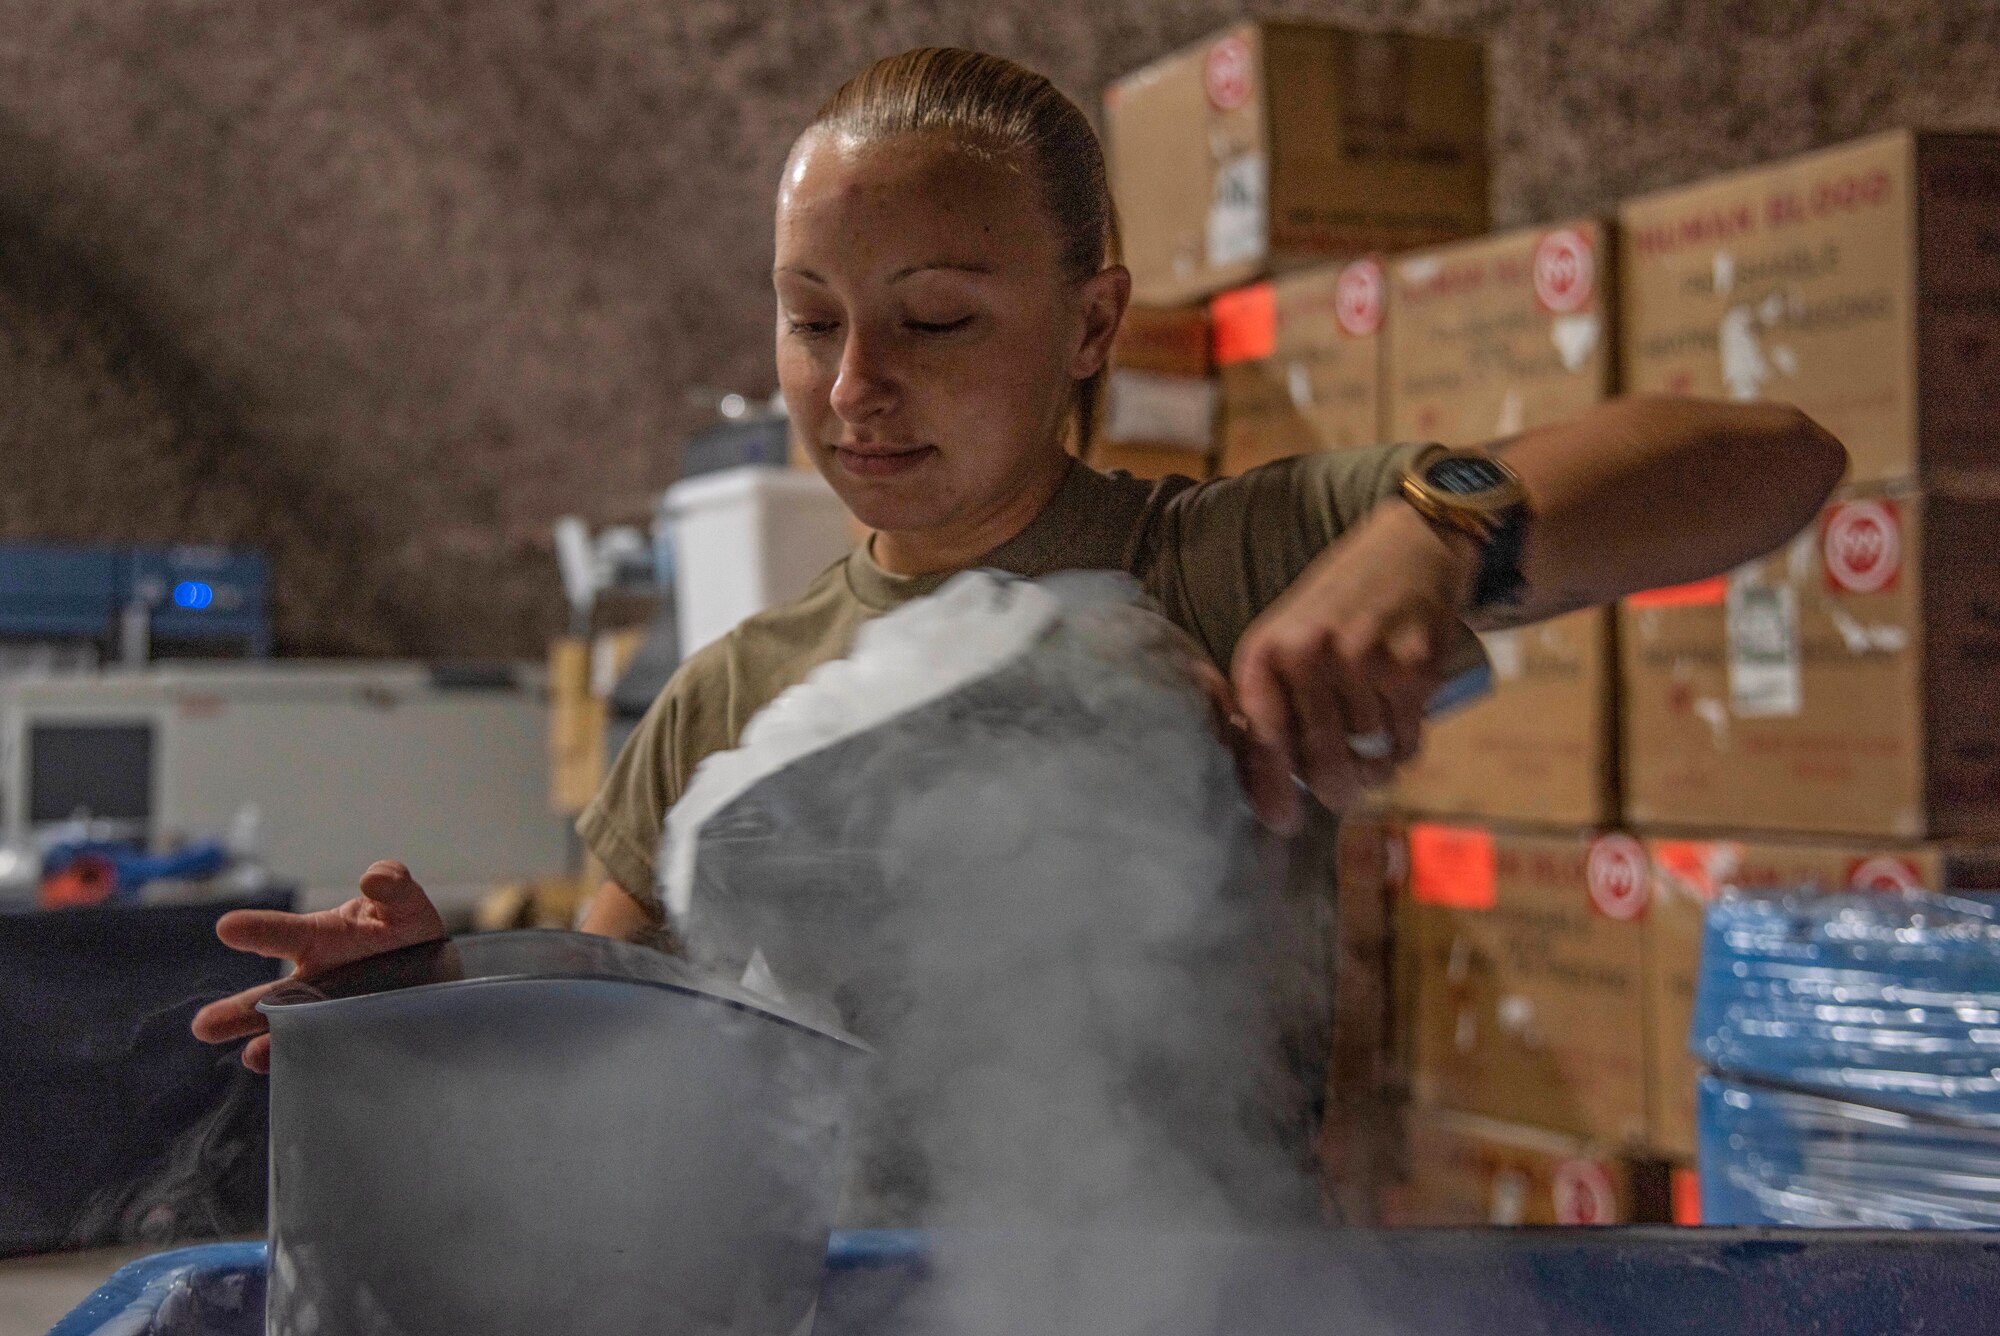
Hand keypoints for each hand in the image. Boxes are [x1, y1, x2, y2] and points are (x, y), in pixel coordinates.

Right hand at [191, 860, 446, 1072]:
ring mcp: (326, 1010)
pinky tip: (278, 1066)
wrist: (432, 970)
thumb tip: (374, 877)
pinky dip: (299, 1059)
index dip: (258, 930)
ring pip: (287, 1026)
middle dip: (239, 1010)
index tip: (227, 927)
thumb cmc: (406, 930)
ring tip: (244, 1057)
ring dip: (261, 1041)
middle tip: (203, 1026)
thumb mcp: (405, 903)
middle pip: (272, 994)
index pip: (285, 933)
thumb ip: (393, 885)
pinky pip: (317, 1049)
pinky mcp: (344, 1035)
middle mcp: (314, 978)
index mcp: (321, 939)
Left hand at [1231, 501, 1478, 812]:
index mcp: (1267, 650)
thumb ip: (1275, 698)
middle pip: (1320, 763)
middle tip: (1345, 790)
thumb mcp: (1291, 635)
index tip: (1282, 820)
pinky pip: (1406, 742)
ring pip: (1368, 758)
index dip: (1270, 788)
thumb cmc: (1343, 602)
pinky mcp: (1413, 668)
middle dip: (1336, 788)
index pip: (1261, 738)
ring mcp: (1363, 661)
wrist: (1413, 544)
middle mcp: (1309, 656)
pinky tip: (1402, 717)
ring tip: (1376, 731)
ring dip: (1375, 764)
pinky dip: (1405, 744)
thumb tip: (1268, 786)